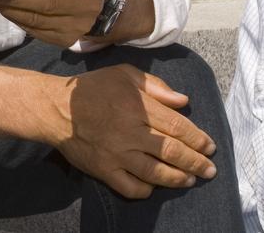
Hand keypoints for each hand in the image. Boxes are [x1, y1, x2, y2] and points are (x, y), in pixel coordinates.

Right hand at [50, 64, 217, 197]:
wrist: (54, 108)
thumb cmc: (91, 89)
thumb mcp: (123, 75)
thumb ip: (155, 85)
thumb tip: (183, 101)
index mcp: (137, 106)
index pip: (178, 126)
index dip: (198, 138)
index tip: (209, 146)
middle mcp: (130, 132)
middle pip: (172, 152)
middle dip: (196, 162)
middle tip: (209, 169)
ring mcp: (116, 154)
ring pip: (156, 173)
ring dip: (178, 179)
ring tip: (190, 180)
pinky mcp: (103, 170)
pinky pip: (131, 187)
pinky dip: (147, 190)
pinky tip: (155, 185)